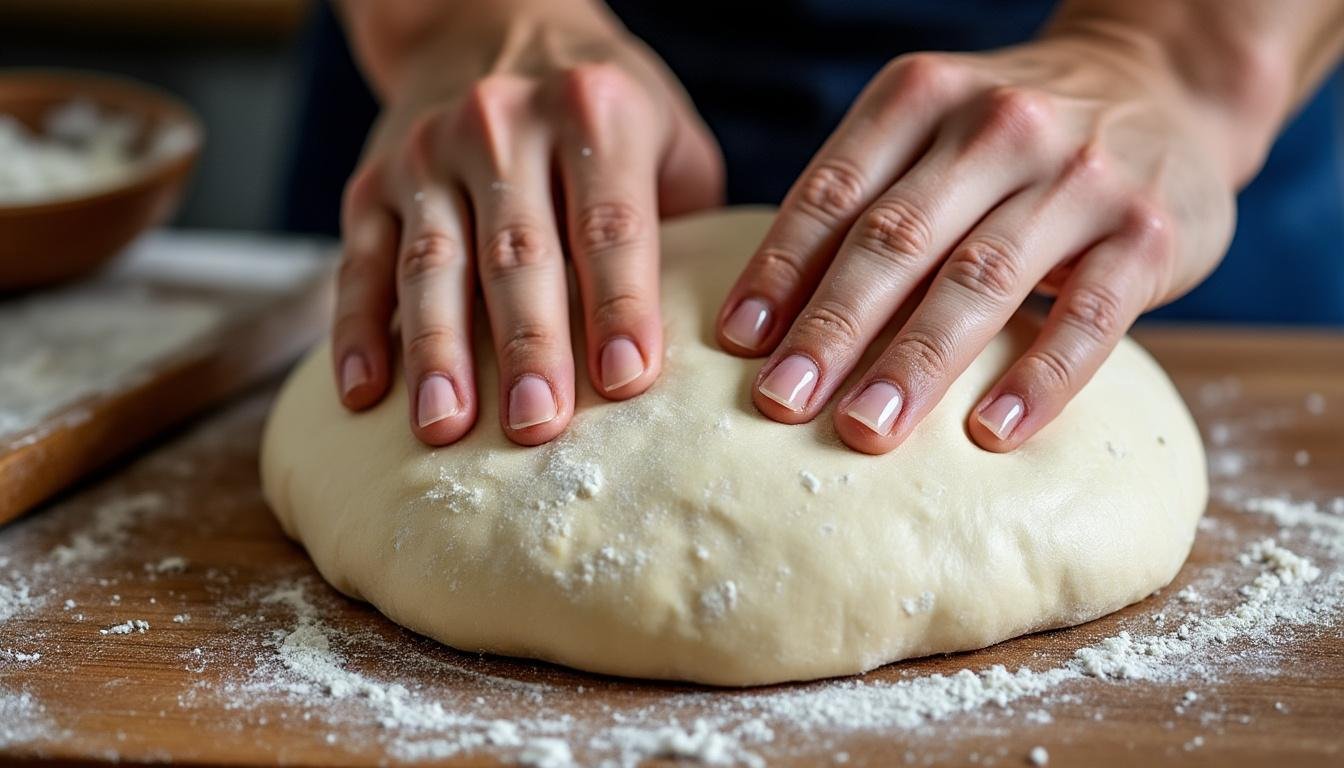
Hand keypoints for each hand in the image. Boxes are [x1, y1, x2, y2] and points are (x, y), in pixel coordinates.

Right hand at [334, 5, 722, 445]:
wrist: (487, 21)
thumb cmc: (602, 105)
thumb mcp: (666, 132)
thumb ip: (686, 218)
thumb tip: (710, 338)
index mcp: (592, 109)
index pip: (609, 221)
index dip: (619, 302)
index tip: (626, 380)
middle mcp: (501, 123)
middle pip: (517, 251)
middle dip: (528, 345)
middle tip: (536, 425)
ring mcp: (427, 151)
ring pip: (432, 263)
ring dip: (437, 351)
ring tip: (443, 427)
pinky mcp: (371, 183)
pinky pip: (359, 263)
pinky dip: (357, 332)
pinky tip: (363, 395)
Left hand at [716, 34, 1237, 453]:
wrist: (1162, 84)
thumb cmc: (1013, 140)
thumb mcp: (933, 132)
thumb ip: (865, 201)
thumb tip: (766, 319)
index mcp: (922, 98)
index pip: (834, 191)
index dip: (780, 268)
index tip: (737, 343)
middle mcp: (997, 126)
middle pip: (895, 237)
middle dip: (832, 326)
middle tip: (781, 401)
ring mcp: (1079, 176)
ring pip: (981, 276)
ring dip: (916, 360)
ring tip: (865, 428)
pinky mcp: (1149, 232)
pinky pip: (1090, 316)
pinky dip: (1038, 377)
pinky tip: (991, 433)